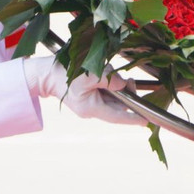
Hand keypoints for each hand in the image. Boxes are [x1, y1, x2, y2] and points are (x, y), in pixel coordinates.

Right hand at [23, 57, 144, 125]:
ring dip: (119, 88)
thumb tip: (124, 84)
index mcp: (91, 108)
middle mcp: (92, 109)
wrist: (46, 72)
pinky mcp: (89, 96)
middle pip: (117, 107)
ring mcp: (90, 103)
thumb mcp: (90, 75)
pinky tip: (110, 76)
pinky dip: (112, 85)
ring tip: (118, 77)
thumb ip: (109, 80)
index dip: (133, 118)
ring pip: (113, 99)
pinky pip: (107, 93)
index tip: (146, 120)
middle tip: (130, 83)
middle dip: (127, 96)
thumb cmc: (65, 74)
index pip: (117, 116)